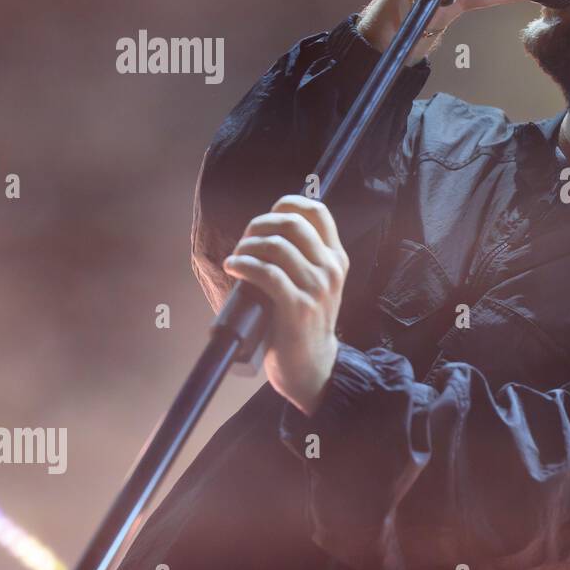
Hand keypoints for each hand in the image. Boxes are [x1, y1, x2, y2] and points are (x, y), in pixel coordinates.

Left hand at [221, 195, 348, 415]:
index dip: (287, 204)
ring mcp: (316, 288)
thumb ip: (301, 258)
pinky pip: (266, 273)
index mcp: (336, 258)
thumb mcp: (315, 285)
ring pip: (276, 246)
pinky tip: (233, 268)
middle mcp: (330, 269)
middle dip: (259, 226)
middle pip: (291, 223)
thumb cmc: (302, 322)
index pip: (317, 211)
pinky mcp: (297, 306)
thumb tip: (265, 229)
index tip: (267, 216)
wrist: (312, 365)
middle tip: (245, 242)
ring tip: (237, 258)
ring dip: (247, 247)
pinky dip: (244, 265)